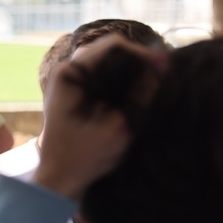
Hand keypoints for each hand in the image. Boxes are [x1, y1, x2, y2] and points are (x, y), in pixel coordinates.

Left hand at [35, 36, 164, 200]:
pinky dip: (117, 77)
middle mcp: (65, 71)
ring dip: (128, 68)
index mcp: (69, 74)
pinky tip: (133, 90)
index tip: (164, 67)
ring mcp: (66, 79)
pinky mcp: (71, 90)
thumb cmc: (84, 156)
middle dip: (136, 59)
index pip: (112, 46)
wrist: (58, 177)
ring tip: (150, 81)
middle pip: (108, 49)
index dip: (142, 53)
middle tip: (161, 74)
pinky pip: (98, 72)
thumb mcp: (119, 127)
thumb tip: (162, 67)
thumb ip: (139, 95)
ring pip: (104, 59)